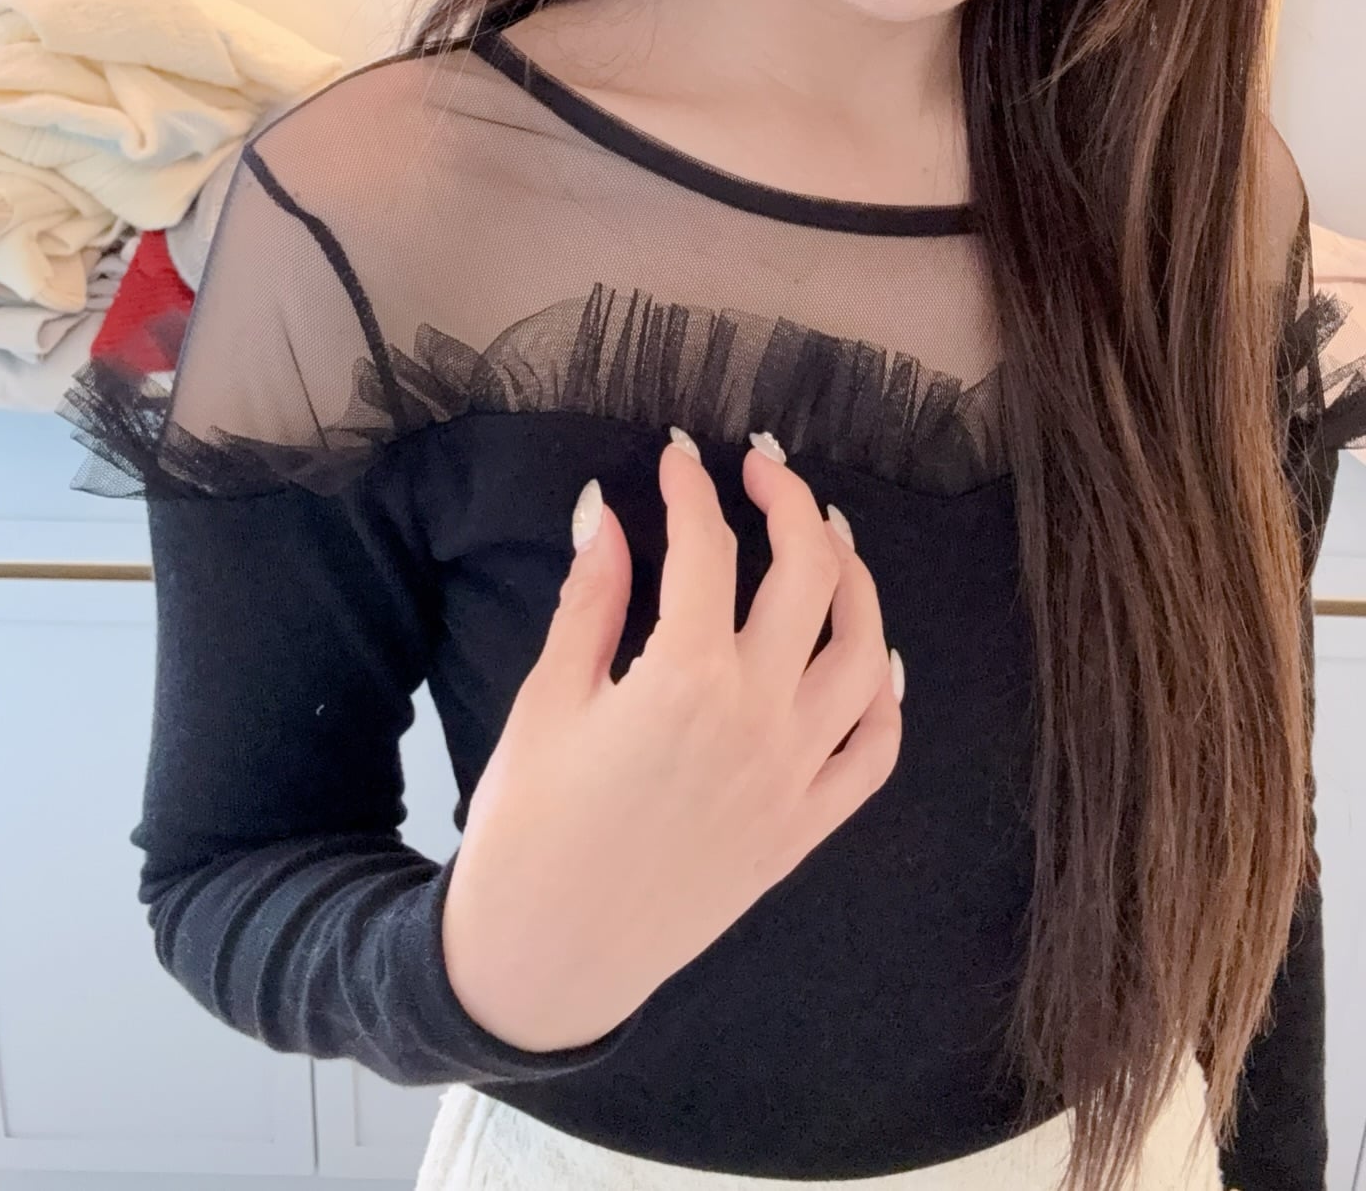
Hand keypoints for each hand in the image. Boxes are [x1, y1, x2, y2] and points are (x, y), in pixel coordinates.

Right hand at [441, 427, 904, 1052]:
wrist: (545, 958)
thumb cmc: (529, 827)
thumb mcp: (548, 699)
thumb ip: (590, 599)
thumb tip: (606, 513)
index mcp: (685, 678)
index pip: (707, 548)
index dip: (692, 489)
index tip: (678, 457)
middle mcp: (759, 717)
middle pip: (808, 576)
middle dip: (790, 502)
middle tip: (762, 468)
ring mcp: (794, 775)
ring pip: (864, 650)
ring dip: (855, 578)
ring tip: (827, 536)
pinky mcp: (805, 827)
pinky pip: (874, 750)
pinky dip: (886, 694)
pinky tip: (874, 655)